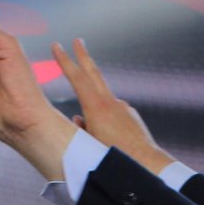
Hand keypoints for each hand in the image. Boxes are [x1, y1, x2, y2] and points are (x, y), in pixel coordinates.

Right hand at [50, 39, 174, 172]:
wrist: (146, 164)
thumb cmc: (115, 158)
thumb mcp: (89, 144)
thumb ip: (81, 129)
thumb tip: (77, 120)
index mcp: (96, 108)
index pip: (77, 78)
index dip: (65, 61)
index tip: (57, 46)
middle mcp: (111, 103)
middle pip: (94, 74)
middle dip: (83, 56)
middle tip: (78, 41)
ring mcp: (123, 108)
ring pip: (103, 100)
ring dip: (94, 106)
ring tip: (96, 135)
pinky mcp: (131, 116)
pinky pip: (114, 114)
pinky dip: (107, 121)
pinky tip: (110, 140)